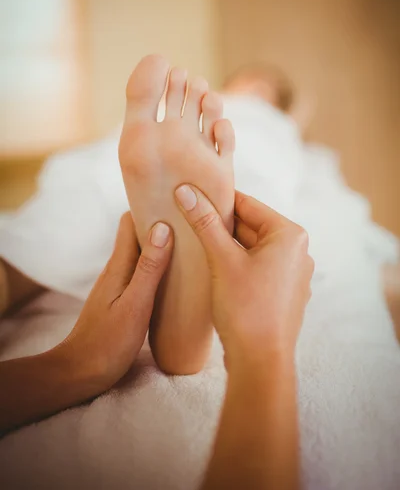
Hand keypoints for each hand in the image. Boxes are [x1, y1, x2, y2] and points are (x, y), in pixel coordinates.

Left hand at [59, 212, 172, 393]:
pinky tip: (177, 278)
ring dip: (163, 247)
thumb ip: (149, 268)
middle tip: (191, 223)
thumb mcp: (135, 304)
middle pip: (138, 234)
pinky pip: (143, 273)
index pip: (129, 221)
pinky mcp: (123, 299)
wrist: (81, 372)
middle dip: (161, 224)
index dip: (148, 206)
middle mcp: (117, 269)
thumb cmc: (108, 342)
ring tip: (190, 247)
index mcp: (119, 265)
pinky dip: (159, 268)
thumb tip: (163, 227)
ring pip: (142, 254)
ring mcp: (119, 284)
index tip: (174, 201)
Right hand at [175, 186, 312, 371]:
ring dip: (225, 244)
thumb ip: (204, 222)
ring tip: (194, 241)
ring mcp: (292, 274)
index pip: (248, 205)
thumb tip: (186, 191)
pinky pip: (256, 267)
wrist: (261, 362)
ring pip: (251, 248)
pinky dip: (236, 263)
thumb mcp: (221, 259)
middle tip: (187, 217)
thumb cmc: (246, 308)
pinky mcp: (282, 293)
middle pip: (250, 226)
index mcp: (290, 235)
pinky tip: (211, 266)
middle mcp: (297, 251)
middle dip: (219, 223)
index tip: (192, 193)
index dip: (218, 198)